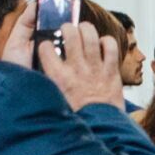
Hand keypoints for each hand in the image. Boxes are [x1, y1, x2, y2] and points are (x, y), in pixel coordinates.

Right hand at [3, 0, 123, 111]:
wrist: (102, 127)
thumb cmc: (78, 117)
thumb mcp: (56, 100)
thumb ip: (50, 85)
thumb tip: (42, 78)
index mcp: (58, 76)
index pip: (45, 48)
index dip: (46, 44)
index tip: (48, 46)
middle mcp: (76, 68)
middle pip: (70, 34)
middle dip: (67, 27)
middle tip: (67, 30)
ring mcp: (95, 67)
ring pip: (90, 35)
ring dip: (86, 28)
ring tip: (83, 29)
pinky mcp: (112, 70)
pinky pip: (111, 47)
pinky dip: (107, 42)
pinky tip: (103, 44)